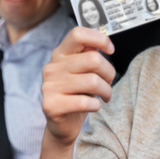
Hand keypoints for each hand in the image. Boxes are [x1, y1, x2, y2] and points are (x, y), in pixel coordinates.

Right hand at [41, 26, 115, 147]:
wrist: (63, 124)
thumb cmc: (78, 94)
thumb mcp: (84, 71)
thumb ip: (90, 54)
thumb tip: (104, 43)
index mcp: (60, 54)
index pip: (78, 34)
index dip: (99, 39)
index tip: (110, 49)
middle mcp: (52, 67)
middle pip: (93, 59)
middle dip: (109, 73)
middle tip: (108, 83)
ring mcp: (49, 86)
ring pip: (93, 82)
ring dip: (106, 91)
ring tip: (105, 96)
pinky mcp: (51, 106)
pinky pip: (85, 102)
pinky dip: (96, 105)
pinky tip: (94, 106)